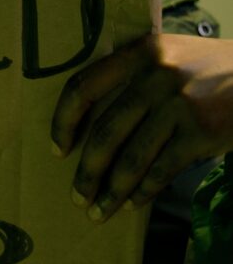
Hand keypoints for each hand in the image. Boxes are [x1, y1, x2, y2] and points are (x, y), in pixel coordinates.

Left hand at [51, 33, 232, 221]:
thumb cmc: (205, 69)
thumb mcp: (166, 56)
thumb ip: (132, 75)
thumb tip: (88, 121)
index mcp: (139, 52)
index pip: (84, 86)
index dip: (64, 121)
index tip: (57, 148)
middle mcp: (155, 76)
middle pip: (106, 131)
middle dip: (87, 171)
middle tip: (76, 196)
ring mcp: (179, 105)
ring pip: (132, 158)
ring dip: (112, 191)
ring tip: (98, 211)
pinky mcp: (201, 132)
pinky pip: (162, 170)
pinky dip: (143, 191)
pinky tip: (133, 203)